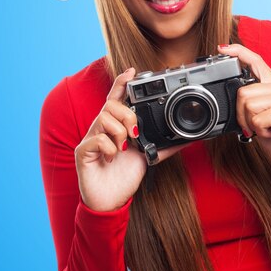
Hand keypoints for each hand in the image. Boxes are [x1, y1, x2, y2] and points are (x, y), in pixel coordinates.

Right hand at [75, 68, 191, 211]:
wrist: (111, 200)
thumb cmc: (124, 176)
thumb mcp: (148, 156)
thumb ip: (164, 146)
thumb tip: (187, 139)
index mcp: (115, 126)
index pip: (116, 99)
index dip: (121, 83)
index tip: (132, 70)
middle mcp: (101, 129)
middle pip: (111, 105)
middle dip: (127, 115)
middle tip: (135, 133)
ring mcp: (91, 139)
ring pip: (103, 117)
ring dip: (119, 132)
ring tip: (124, 148)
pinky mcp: (83, 152)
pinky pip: (96, 139)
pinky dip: (109, 147)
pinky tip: (112, 157)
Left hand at [218, 44, 270, 167]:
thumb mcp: (262, 113)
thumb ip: (251, 101)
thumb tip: (234, 95)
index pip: (256, 61)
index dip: (239, 52)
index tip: (223, 48)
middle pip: (243, 92)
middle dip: (241, 114)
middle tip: (253, 125)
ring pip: (249, 106)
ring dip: (251, 123)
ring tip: (265, 127)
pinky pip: (258, 121)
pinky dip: (260, 131)